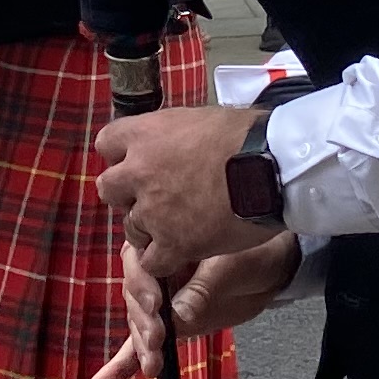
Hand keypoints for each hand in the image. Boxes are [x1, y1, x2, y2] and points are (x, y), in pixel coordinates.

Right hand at [87, 233, 301, 378]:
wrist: (270, 269)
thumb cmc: (250, 254)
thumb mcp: (231, 266)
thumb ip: (204, 288)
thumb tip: (180, 316)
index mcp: (163, 243)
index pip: (139, 262)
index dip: (143, 285)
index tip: (157, 305)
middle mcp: (153, 271)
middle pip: (134, 296)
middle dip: (144, 321)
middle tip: (158, 338)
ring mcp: (158, 302)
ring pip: (137, 323)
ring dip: (141, 345)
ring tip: (152, 364)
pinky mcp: (166, 327)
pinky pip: (139, 346)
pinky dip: (120, 368)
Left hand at [97, 97, 263, 278]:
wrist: (271, 165)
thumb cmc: (247, 135)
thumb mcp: (201, 118)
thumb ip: (175, 133)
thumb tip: (176, 142)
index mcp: (145, 134)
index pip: (107, 143)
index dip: (121, 155)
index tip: (136, 161)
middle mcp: (139, 172)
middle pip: (109, 189)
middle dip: (127, 194)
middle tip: (152, 198)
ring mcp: (153, 210)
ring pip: (130, 228)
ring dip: (148, 228)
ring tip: (175, 227)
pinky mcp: (173, 243)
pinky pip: (151, 261)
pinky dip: (163, 259)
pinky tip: (180, 253)